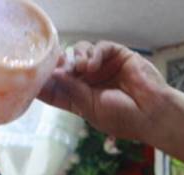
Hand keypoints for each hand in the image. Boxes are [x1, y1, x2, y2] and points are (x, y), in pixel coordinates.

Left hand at [38, 40, 167, 140]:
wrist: (152, 113)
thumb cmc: (124, 118)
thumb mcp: (90, 108)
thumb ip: (71, 90)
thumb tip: (52, 74)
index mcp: (82, 100)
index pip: (57, 89)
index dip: (44, 83)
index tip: (31, 79)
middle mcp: (91, 82)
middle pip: (65, 67)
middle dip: (58, 65)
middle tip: (53, 65)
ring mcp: (104, 68)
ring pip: (79, 52)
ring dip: (76, 58)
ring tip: (81, 68)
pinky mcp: (117, 56)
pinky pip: (99, 47)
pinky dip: (93, 53)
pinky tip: (92, 65)